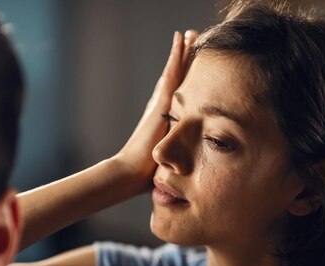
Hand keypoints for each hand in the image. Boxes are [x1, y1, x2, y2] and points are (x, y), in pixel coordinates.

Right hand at [114, 29, 197, 188]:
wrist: (132, 173)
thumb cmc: (147, 173)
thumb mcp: (170, 160)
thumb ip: (178, 157)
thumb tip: (188, 166)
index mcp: (164, 119)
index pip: (178, 92)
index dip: (184, 76)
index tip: (192, 61)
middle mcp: (160, 106)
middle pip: (176, 77)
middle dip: (185, 58)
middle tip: (192, 38)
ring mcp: (160, 103)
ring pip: (175, 71)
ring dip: (183, 51)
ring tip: (191, 33)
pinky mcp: (161, 102)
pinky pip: (172, 73)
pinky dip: (177, 55)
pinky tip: (183, 39)